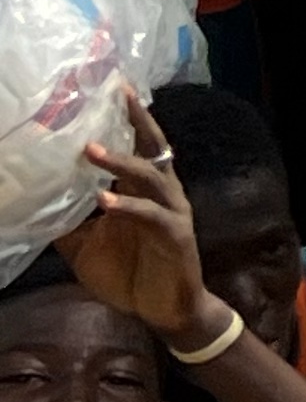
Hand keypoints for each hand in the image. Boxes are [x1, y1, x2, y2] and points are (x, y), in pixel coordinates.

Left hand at [58, 91, 214, 345]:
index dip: (124, 120)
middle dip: (136, 121)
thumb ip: (67, 220)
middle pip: (153, 148)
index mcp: (142, 192)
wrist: (164, 311)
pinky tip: (106, 201)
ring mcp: (172, 213)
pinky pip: (152, 216)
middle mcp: (161, 194)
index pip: (135, 147)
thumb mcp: (86, 245)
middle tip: (119, 94)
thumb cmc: (129, 274)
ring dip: (121, 163)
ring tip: (92, 151)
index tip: (110, 90)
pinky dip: (129, 207)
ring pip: (151, 177)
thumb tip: (32, 202)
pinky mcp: (176, 237)